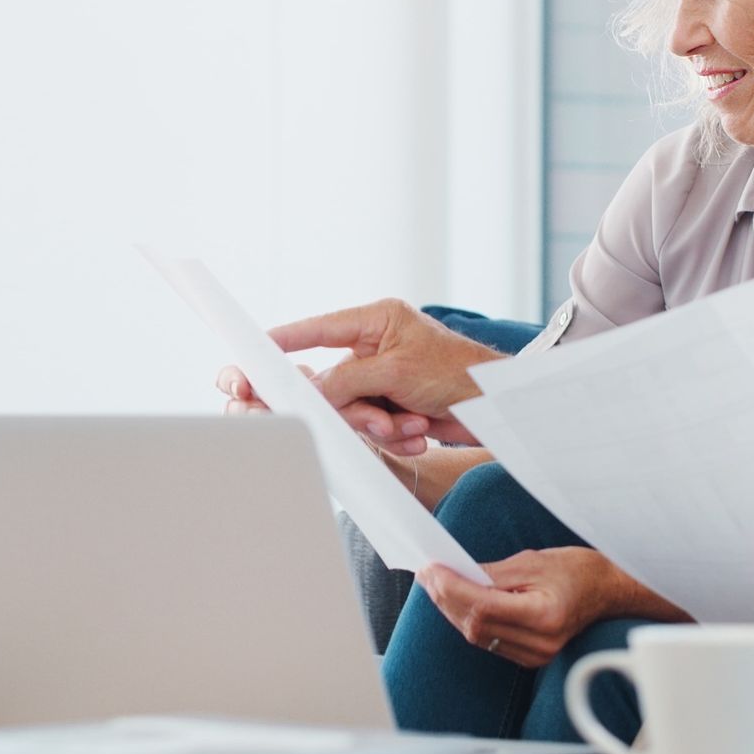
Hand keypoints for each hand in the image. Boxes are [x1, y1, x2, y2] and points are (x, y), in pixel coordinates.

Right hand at [216, 299, 503, 454]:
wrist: (498, 408)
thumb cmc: (459, 373)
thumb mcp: (396, 371)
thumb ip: (347, 380)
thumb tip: (311, 391)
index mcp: (377, 321)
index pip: (319, 328)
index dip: (286, 339)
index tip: (254, 348)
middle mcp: (377, 346)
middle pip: (334, 383)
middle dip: (359, 408)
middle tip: (380, 420)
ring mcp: (386, 378)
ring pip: (353, 410)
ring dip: (383, 424)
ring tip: (412, 423)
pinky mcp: (396, 404)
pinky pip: (375, 425)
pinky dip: (398, 433)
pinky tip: (422, 430)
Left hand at [417, 548, 617, 668]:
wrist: (608, 591)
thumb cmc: (576, 570)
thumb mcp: (534, 561)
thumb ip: (492, 573)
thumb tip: (453, 573)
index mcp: (544, 616)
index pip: (483, 606)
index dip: (451, 588)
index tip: (431, 569)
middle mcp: (539, 642)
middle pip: (475, 625)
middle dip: (445, 598)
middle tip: (426, 573)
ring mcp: (535, 654)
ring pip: (477, 636)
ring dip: (452, 610)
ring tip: (435, 584)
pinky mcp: (529, 657)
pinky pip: (488, 641)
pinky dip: (469, 620)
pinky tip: (456, 601)